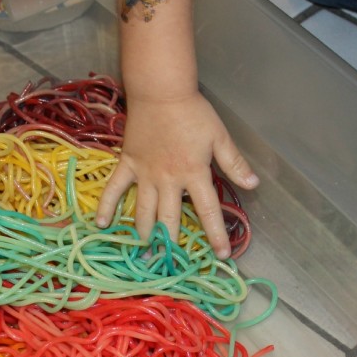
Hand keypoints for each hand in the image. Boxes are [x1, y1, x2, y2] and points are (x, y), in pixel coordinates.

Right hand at [96, 91, 257, 258]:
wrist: (160, 92)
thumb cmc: (193, 113)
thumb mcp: (219, 136)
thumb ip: (235, 163)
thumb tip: (254, 185)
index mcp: (193, 173)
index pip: (207, 211)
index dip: (216, 234)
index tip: (222, 255)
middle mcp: (168, 180)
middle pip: (170, 218)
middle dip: (172, 243)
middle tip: (171, 263)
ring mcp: (145, 174)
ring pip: (143, 210)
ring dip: (144, 233)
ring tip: (144, 251)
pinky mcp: (128, 165)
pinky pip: (114, 189)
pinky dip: (106, 207)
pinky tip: (102, 225)